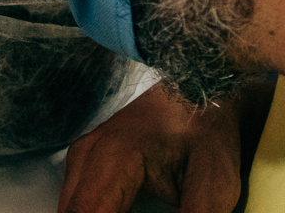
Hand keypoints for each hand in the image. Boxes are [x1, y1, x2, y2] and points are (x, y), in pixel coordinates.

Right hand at [58, 83, 246, 212]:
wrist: (197, 84)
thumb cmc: (206, 128)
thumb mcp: (215, 183)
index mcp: (114, 156)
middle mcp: (87, 154)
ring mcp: (81, 154)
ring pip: (69, 209)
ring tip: (139, 212)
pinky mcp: (85, 160)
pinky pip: (76, 201)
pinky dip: (93, 212)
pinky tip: (121, 212)